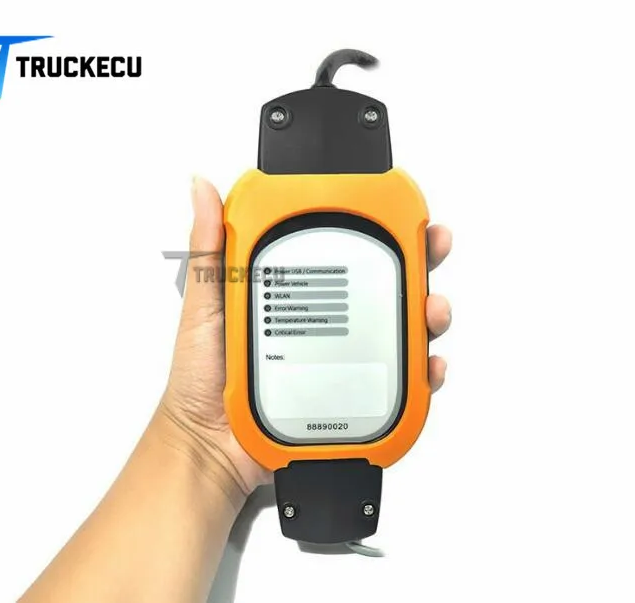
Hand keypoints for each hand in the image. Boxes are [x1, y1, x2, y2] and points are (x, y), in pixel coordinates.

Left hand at [158, 177, 451, 499]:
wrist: (210, 447)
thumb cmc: (201, 376)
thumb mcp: (206, 302)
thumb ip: (209, 249)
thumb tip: (202, 188)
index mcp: (296, 294)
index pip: (344, 252)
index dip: (377, 229)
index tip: (398, 214)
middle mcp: (327, 324)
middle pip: (384, 287)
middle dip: (419, 265)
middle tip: (432, 251)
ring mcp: (343, 362)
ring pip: (401, 331)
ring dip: (428, 316)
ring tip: (431, 312)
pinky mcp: (354, 399)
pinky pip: (400, 385)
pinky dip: (423, 374)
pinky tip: (427, 366)